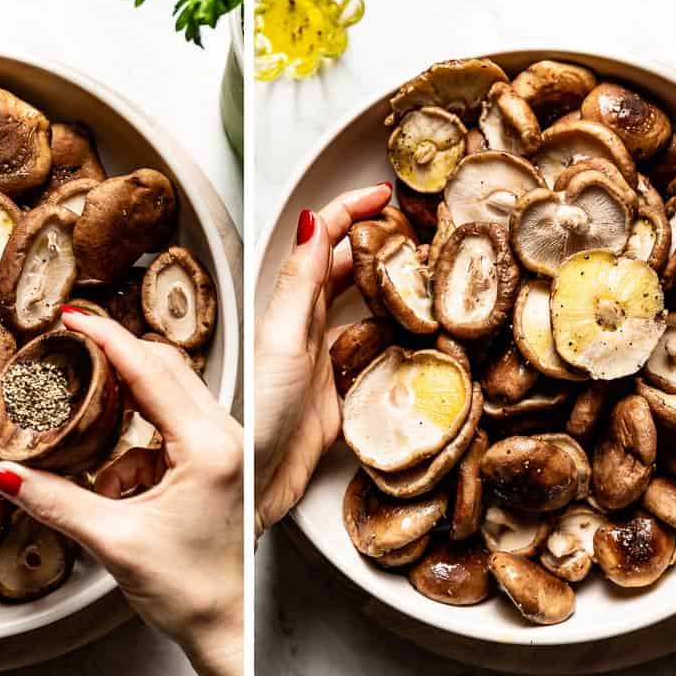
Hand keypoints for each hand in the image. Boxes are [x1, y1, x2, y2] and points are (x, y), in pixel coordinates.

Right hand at [0, 310, 241, 675]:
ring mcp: (227, 447)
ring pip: (170, 396)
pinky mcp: (219, 462)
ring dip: (126, 405)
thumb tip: (5, 476)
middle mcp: (227, 436)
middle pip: (164, 369)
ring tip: (89, 422)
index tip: (74, 318)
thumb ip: (56, 502)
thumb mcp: (114, 542)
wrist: (227, 629)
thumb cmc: (191, 592)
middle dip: (115, 359)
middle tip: (73, 348)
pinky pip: (172, 427)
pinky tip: (116, 481)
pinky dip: (138, 443)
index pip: (151, 370)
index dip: (107, 337)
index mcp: (209, 447)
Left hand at [254, 182, 391, 538]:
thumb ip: (298, 284)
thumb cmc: (258, 415)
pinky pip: (369, 353)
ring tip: (419, 270)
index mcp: (290, 304)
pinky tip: (413, 338)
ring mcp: (321, 358)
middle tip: (411, 227)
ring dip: (384, 283)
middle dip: (373, 240)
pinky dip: (391, 337)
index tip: (382, 192)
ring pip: (357, 305)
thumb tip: (312, 221)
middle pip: (341, 267)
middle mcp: (304, 325)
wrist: (256, 484)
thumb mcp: (281, 340)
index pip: (322, 238)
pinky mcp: (337, 395)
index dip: (349, 209)